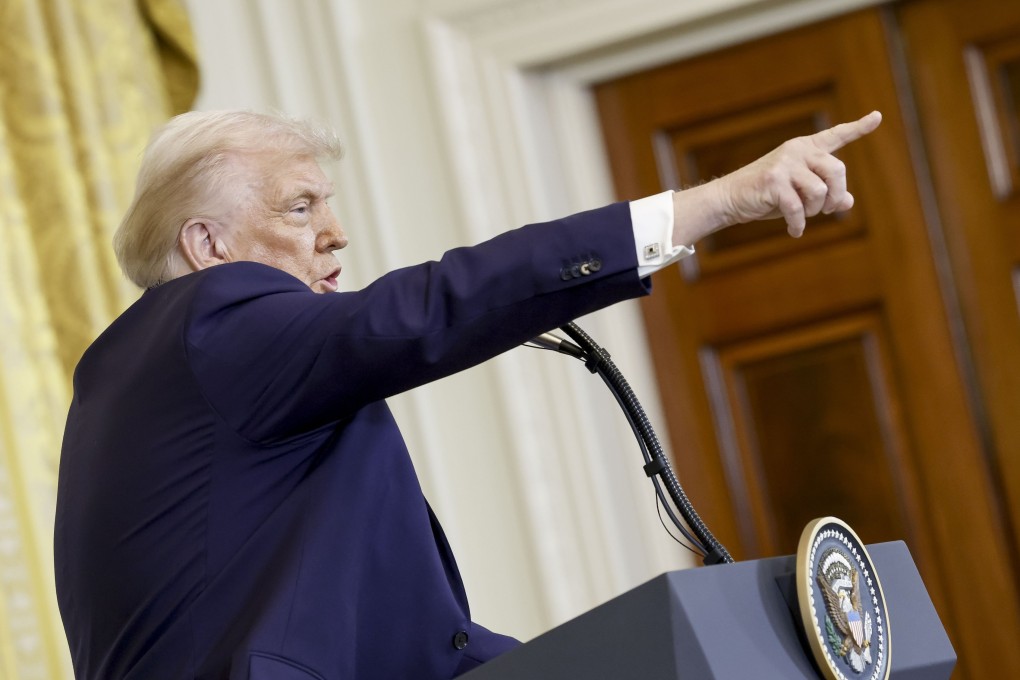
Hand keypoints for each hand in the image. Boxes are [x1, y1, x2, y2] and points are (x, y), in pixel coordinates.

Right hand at [673, 111, 881, 243]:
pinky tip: (794, 231)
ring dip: (815, 210)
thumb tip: (848, 202)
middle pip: (837, 170)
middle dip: (835, 195)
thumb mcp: (799, 194)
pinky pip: (798, 207)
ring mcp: (785, 163)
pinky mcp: (773, 180)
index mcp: (806, 149)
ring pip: (820, 190)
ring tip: (803, 217)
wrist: (730, 198)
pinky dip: (798, 224)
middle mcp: (797, 150)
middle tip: (826, 210)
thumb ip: (825, 194)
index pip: (836, 136)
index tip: (878, 117)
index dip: (859, 128)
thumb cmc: (767, 196)